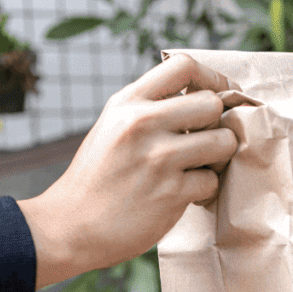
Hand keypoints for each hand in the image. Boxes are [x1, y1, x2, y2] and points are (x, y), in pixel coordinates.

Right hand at [19, 53, 237, 287]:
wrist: (70, 227)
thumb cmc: (96, 179)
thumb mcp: (112, 127)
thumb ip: (148, 109)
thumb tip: (200, 97)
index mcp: (127, 103)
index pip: (183, 64)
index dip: (212, 78)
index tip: (217, 95)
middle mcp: (142, 124)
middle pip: (212, 103)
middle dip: (216, 124)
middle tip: (204, 142)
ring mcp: (158, 159)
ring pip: (223, 141)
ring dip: (218, 157)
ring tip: (198, 168)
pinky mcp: (171, 193)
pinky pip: (212, 180)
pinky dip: (203, 190)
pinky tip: (183, 194)